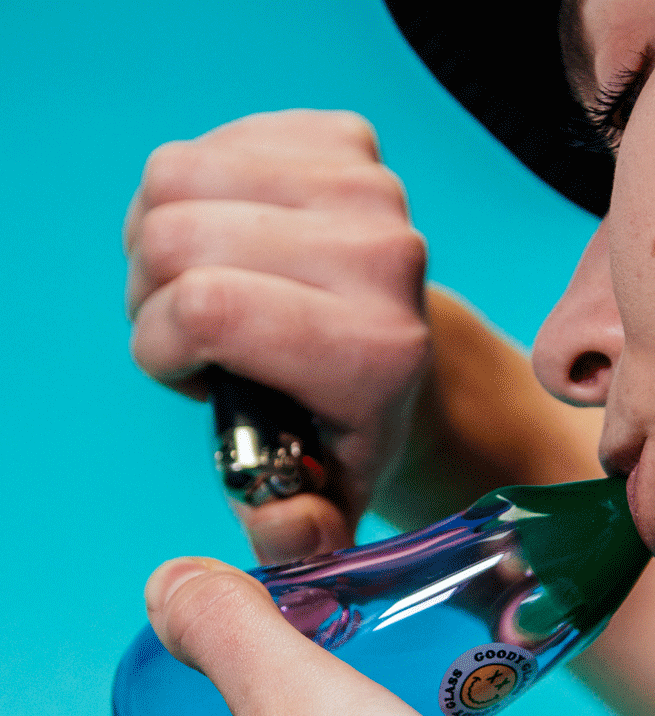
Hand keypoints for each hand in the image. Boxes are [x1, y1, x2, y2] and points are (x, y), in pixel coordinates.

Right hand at [125, 110, 431, 562]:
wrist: (404, 356)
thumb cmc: (344, 428)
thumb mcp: (319, 499)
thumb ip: (296, 535)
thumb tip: (290, 527)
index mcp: (376, 354)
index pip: (206, 308)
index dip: (160, 343)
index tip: (190, 373)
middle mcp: (386, 259)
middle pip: (172, 238)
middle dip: (150, 295)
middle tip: (195, 333)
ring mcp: (373, 191)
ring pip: (173, 179)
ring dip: (162, 240)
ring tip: (210, 285)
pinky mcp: (349, 141)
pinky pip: (209, 143)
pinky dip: (197, 195)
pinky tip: (237, 242)